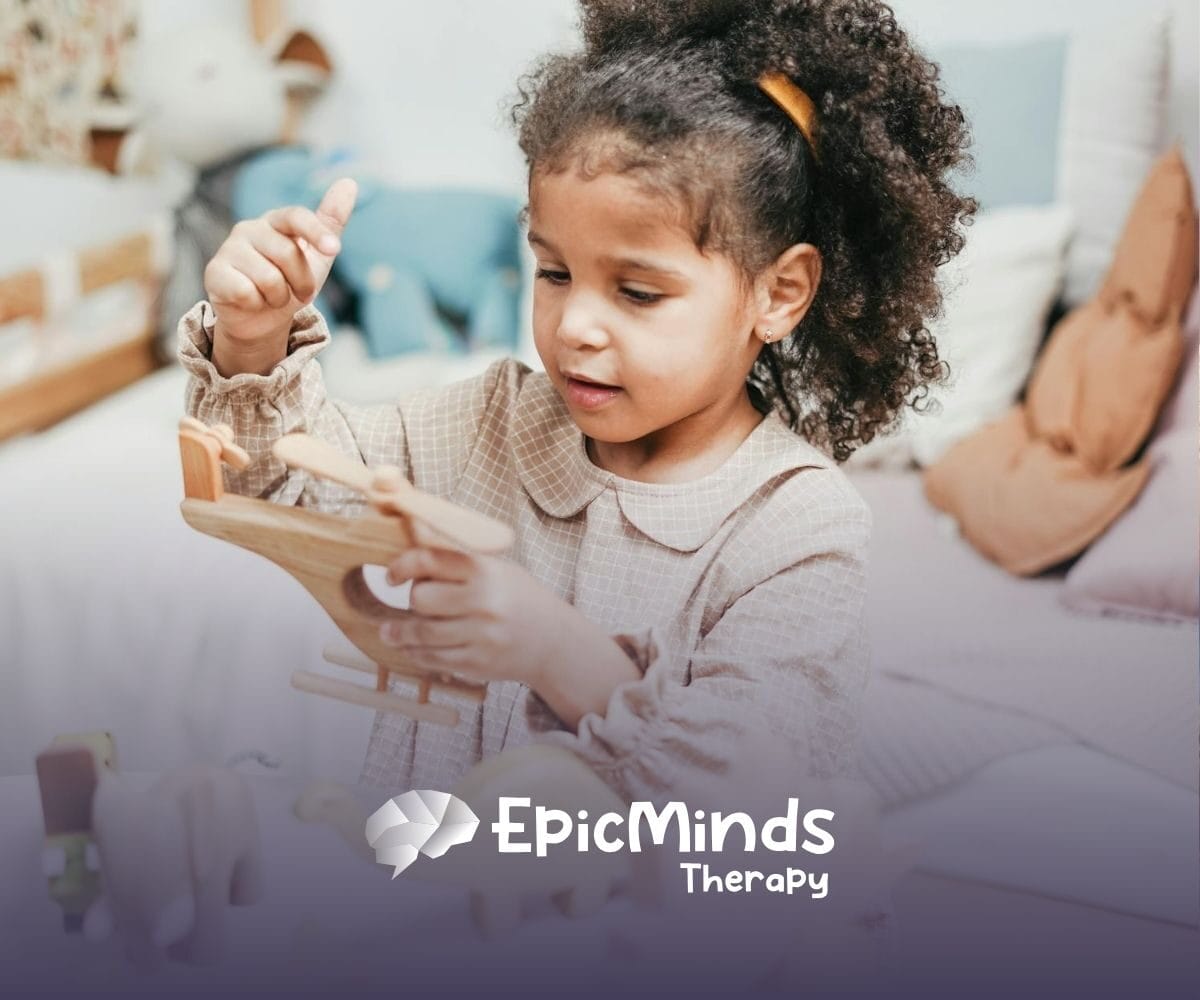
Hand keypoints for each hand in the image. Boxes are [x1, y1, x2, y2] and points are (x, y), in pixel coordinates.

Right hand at [204, 178, 356, 375]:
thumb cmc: (290, 282)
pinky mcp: (214, 272)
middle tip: (299, 293)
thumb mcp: (316, 256)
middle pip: (288, 254)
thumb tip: (349, 183)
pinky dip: (256, 304)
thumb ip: (330, 222)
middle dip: (302, 283)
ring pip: (269, 278)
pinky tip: (250, 301)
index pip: (296, 216)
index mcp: (276, 222)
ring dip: (279, 298)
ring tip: (272, 297)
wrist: (261, 318)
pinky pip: (246, 292)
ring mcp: (229, 249)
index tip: (334, 249)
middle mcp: (249, 228)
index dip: (317, 232)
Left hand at [378, 547, 566, 688]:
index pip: (430, 560)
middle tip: (414, 603)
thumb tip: (413, 535)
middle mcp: (483, 602)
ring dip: (399, 634)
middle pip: (421, 598)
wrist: (553, 641)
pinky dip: (416, 654)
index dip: (402, 566)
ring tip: (389, 633)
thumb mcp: (496, 569)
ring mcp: (481, 636)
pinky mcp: (478, 664)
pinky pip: (434, 659)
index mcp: (486, 571)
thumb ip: (457, 558)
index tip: (392, 576)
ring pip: (421, 634)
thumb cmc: (519, 599)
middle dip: (412, 600)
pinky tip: (411, 649)